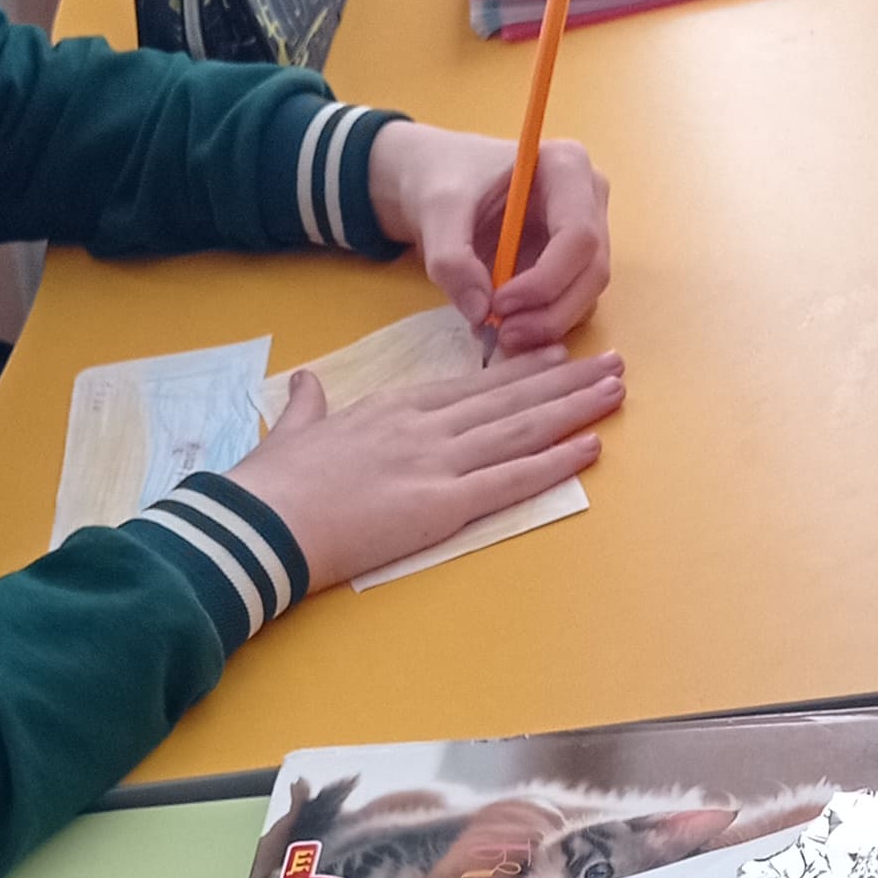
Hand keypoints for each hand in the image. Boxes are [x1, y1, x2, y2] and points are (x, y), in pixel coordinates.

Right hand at [245, 346, 624, 594]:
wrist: (261, 520)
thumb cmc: (274, 483)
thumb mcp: (292, 430)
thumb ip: (308, 404)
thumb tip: (305, 382)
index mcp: (393, 407)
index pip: (472, 385)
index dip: (520, 371)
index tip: (556, 357)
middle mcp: (424, 425)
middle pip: (509, 397)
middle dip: (566, 379)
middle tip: (612, 363)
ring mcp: (436, 462)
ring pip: (520, 428)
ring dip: (574, 408)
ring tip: (616, 391)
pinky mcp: (441, 505)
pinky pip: (510, 481)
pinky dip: (554, 462)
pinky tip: (589, 446)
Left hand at [366, 121, 610, 353]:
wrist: (438, 178)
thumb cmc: (444, 178)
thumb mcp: (437, 211)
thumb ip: (451, 260)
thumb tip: (480, 312)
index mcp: (566, 167)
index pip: (578, 236)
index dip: (545, 280)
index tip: (498, 305)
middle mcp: (588, 198)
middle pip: (592, 270)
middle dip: (551, 312)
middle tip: (502, 335)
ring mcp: (586, 231)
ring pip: (587, 294)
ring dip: (547, 324)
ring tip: (499, 335)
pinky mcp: (572, 261)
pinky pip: (571, 303)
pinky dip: (542, 324)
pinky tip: (506, 328)